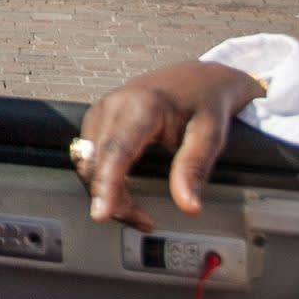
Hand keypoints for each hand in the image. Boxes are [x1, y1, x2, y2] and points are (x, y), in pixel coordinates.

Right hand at [75, 62, 265, 229]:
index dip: (107, 185)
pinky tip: (123, 192)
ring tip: (137, 212)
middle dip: (114, 200)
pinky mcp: (98, 120)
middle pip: (97, 164)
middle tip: (144, 221)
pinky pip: (90, 157)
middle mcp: (113, 106)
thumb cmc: (205, 102)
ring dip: (106, 192)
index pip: (117, 151)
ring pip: (88, 164)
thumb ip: (194, 169)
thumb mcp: (211, 135)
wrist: (198, 77)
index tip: (101, 213)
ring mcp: (101, 111)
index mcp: (141, 106)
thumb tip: (188, 206)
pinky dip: (103, 180)